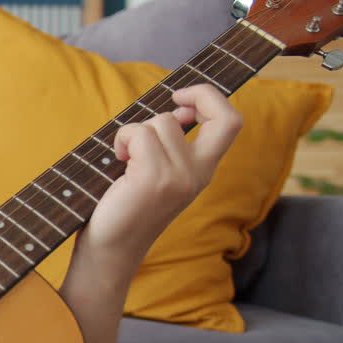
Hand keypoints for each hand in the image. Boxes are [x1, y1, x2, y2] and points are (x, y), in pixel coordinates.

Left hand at [77, 84, 240, 272]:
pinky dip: (122, 139)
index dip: (212, 98)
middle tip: (172, 98)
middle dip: (200, 92)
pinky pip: (138, 133)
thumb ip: (171, 145)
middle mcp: (199, 174)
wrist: (110, 250)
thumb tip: (178, 109)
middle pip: (221, 116)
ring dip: (135, 131)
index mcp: (203, 171)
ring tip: (126, 156)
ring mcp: (180, 177)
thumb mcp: (157, 173)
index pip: (232, 123)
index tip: (183, 98)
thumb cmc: (124, 208)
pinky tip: (119, 160)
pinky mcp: (154, 179)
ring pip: (162, 120)